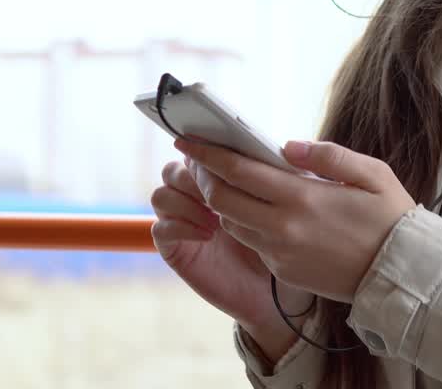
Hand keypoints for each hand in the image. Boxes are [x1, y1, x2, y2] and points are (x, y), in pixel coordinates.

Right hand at [149, 157, 315, 340]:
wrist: (274, 294)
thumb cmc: (280, 246)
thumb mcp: (279, 208)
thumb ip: (271, 177)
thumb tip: (282, 147)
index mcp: (217, 182)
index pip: (198, 155)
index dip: (205, 152)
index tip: (224, 158)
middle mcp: (193, 199)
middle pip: (173, 169)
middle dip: (193, 177)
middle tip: (217, 190)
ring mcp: (181, 223)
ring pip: (161, 195)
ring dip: (186, 201)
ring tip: (215, 217)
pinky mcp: (174, 249)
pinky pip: (159, 228)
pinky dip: (181, 226)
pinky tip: (208, 234)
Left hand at [175, 138, 416, 302]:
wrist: (403, 274)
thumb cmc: (391, 218)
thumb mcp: (372, 173)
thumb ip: (327, 155)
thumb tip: (288, 146)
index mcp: (302, 198)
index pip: (237, 171)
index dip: (206, 154)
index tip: (187, 139)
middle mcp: (284, 228)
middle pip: (221, 199)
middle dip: (203, 177)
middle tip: (201, 160)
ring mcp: (281, 254)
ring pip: (232, 223)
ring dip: (223, 201)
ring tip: (227, 181)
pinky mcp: (284, 271)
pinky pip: (253, 243)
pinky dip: (247, 223)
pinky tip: (258, 209)